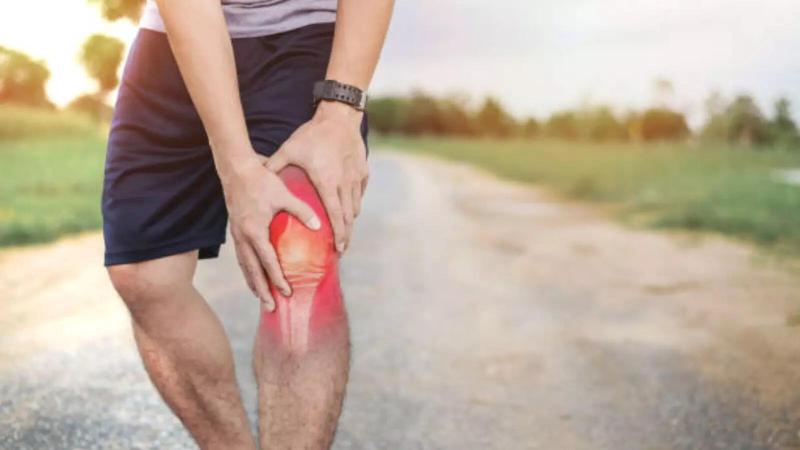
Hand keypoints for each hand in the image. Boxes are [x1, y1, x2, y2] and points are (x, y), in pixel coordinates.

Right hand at [221, 155, 320, 311]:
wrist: (236, 169)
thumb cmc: (262, 181)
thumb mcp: (284, 194)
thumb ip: (302, 210)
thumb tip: (319, 225)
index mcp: (255, 231)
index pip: (267, 261)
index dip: (277, 279)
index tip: (287, 292)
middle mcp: (243, 237)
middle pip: (252, 271)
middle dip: (262, 290)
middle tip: (271, 308)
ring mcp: (237, 234)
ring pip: (244, 265)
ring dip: (253, 282)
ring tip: (261, 297)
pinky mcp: (236, 230)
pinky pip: (241, 255)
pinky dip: (247, 268)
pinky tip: (253, 274)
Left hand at [266, 101, 367, 252]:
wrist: (339, 117)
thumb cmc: (312, 134)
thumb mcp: (290, 150)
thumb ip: (275, 166)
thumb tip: (258, 178)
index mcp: (327, 182)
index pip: (335, 215)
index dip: (339, 234)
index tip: (339, 249)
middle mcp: (344, 183)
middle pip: (349, 216)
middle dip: (347, 234)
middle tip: (342, 249)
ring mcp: (356, 177)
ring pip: (356, 205)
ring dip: (351, 220)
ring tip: (345, 232)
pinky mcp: (362, 170)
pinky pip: (360, 192)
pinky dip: (355, 202)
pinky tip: (350, 207)